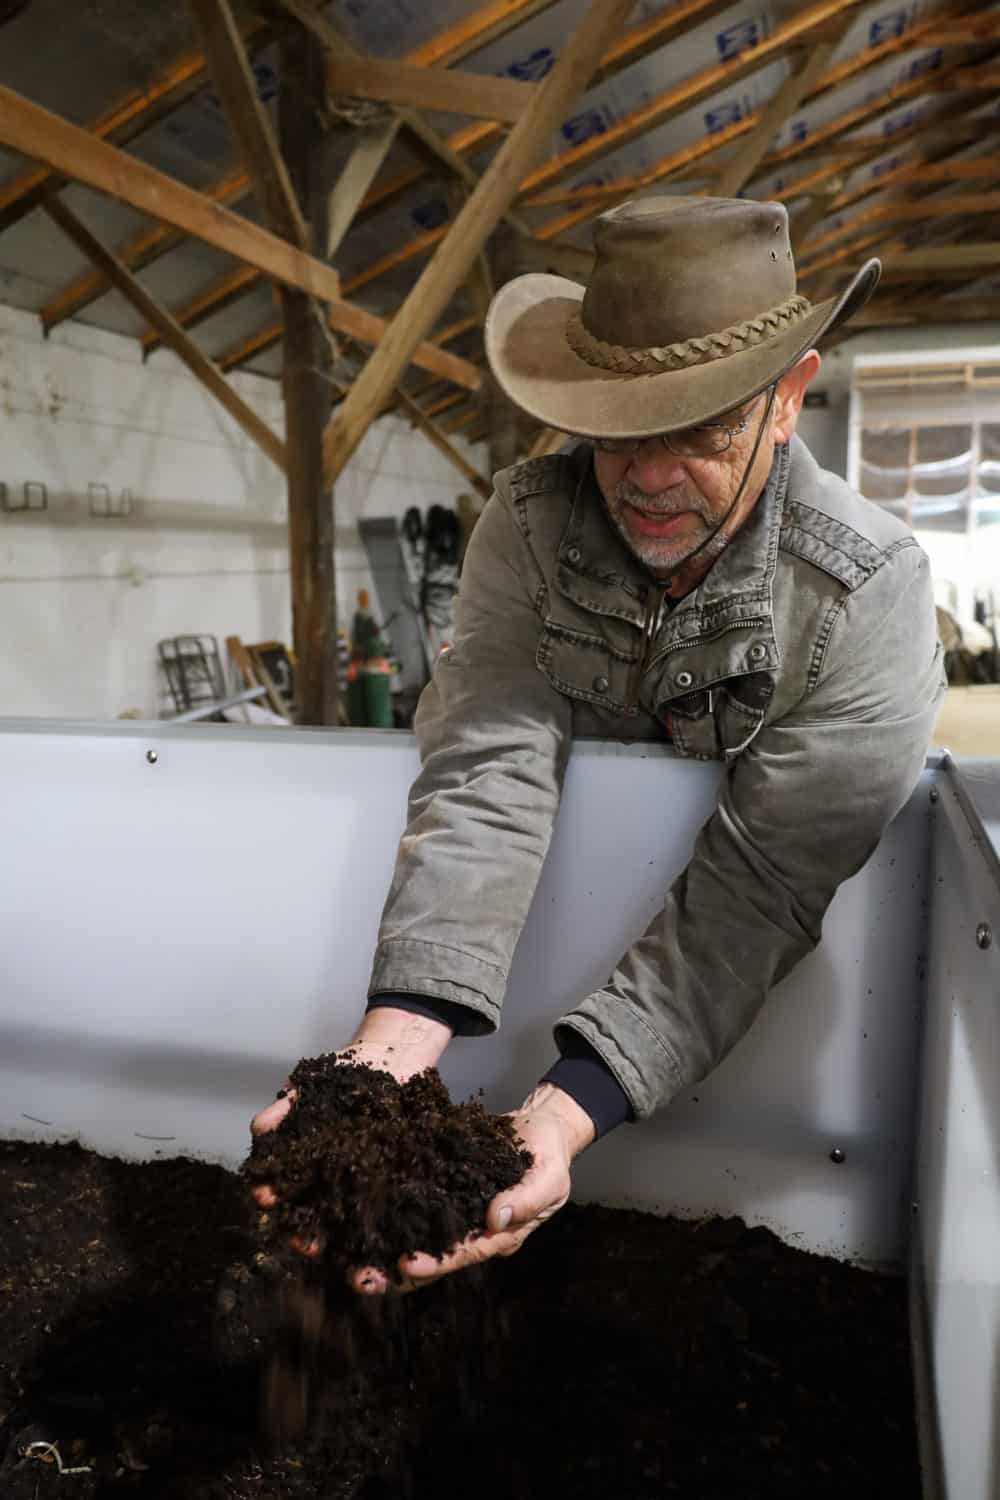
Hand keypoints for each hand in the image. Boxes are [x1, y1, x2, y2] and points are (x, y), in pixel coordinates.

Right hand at [249, 1007, 452, 1245]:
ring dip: (332, 1237)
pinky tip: (372, 1237)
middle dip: (298, 1230)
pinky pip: (379, 1206)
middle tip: (301, 1242)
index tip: (265, 1197)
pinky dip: (372, 1223)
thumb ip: (286, 1107)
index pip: (276, 1182)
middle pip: (305, 1210)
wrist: (392, 1062)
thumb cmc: (345, 1074)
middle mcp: (323, 1176)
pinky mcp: (388, 1181)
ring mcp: (355, 1181)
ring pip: (339, 1217)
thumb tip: (259, 1129)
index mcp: (300, 1156)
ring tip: (329, 1250)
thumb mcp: (312, 1085)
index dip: (267, 1192)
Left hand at [353, 1082, 594, 1294]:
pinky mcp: (444, 1190)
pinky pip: (415, 1208)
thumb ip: (525, 1199)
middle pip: (433, 1259)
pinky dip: (390, 1217)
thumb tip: (494, 1218)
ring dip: (385, 1252)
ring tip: (350, 1264)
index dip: (436, 1262)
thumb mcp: (549, 1177)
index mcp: (500, 1236)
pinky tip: (361, 1221)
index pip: (464, 1255)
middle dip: (397, 1273)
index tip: (407, 1264)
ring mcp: (457, 1213)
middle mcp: (474, 1232)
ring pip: (418, 1239)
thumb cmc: (550, 1156)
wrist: (541, 1127)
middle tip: (362, 1279)